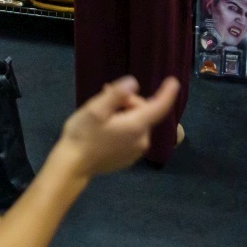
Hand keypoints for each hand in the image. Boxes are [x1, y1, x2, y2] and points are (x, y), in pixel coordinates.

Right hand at [52, 76, 178, 177]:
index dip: (167, 93)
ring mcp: (136, 152)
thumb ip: (116, 95)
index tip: (173, 81)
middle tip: (105, 95)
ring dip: (124, 114)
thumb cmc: (83, 135)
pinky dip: (123, 128)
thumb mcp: (95, 109)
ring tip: (102, 113)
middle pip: (143, 113)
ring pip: (137, 124)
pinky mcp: (128, 159)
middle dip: (128, 102)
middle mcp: (141, 140)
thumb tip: (134, 82)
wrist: (73, 166)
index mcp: (136, 126)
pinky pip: (132, 136)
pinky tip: (104, 129)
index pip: (159, 107)